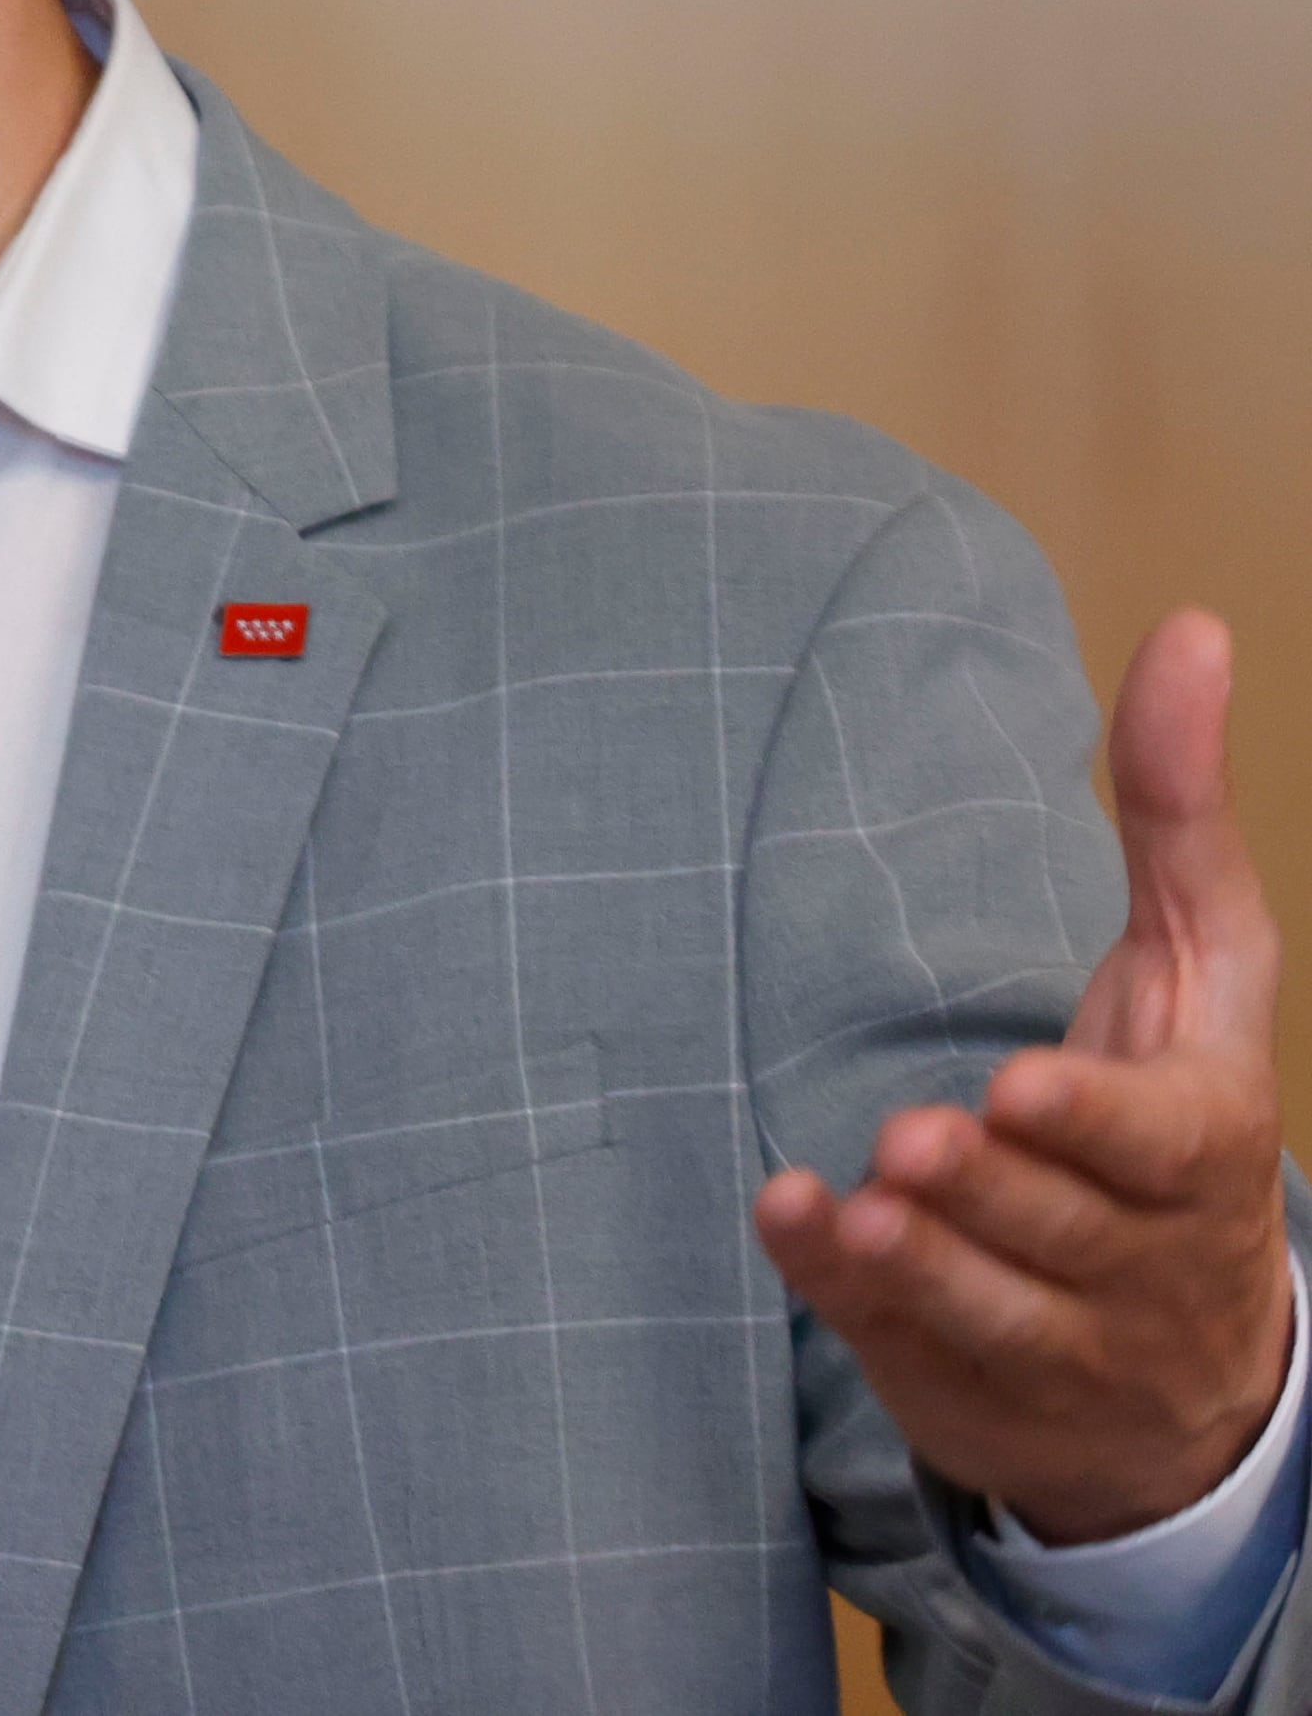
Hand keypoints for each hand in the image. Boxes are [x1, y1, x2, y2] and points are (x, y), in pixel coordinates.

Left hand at [758, 610, 1294, 1543]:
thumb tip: (1189, 626)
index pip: (1167, 1146)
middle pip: (1066, 1222)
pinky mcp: (963, 1371)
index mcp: (1208, 1145)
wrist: (1186, 1365)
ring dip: (920, 1253)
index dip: (1097, 1125)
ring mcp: (1061, 1333)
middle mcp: (1144, 1253)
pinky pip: (898, 1333)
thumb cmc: (1177, 1116)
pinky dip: (841, 1284)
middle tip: (919, 1138)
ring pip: (990, 1300)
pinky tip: (788, 1216)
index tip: (1021, 1088)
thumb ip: (1181, 808)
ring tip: (864, 1193)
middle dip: (992, 1183)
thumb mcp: (1203, 959)